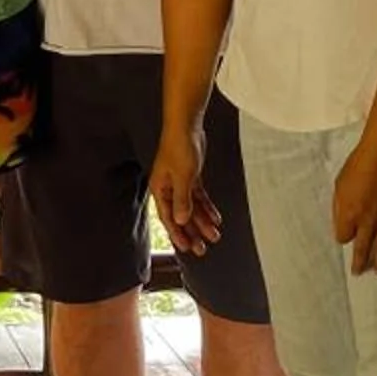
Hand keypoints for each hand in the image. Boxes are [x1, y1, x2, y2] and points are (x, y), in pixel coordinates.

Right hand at [148, 130, 218, 255]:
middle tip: (202, 249)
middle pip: (181, 216)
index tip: (187, 248)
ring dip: (202, 222)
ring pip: (191, 208)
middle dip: (192, 233)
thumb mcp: (183, 176)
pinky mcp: (190, 176)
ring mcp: (179, 183)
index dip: (178, 234)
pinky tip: (215, 217)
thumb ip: (182, 199)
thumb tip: (181, 219)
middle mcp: (168, 188)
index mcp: (161, 189)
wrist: (186, 126)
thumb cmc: (179, 146)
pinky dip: (207, 207)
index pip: (169, 217)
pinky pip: (199, 197)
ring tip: (214, 235)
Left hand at [331, 136, 376, 275]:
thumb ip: (339, 208)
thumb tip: (341, 222)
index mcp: (348, 215)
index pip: (343, 237)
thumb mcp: (339, 185)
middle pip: (362, 249)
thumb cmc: (358, 166)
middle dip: (359, 262)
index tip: (344, 233)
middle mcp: (367, 223)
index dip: (343, 236)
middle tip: (358, 273)